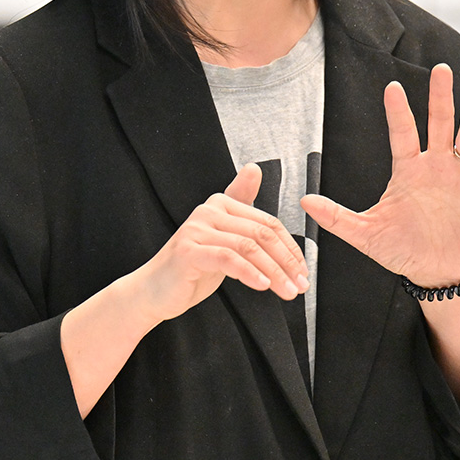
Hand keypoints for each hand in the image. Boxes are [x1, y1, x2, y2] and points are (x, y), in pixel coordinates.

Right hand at [130, 163, 308, 323]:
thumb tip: (254, 168)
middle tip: (301, 285)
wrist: (155, 291)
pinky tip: (262, 287)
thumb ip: (241, 209)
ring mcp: (196, 229)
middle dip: (286, 262)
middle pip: (261, 234)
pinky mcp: (189, 251)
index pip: (268, 223)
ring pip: (248, 247)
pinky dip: (249, 273)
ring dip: (274, 272)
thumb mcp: (223, 239)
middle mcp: (208, 210)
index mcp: (220, 204)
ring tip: (287, 292)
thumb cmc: (193, 267)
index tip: (304, 273)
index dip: (291, 249)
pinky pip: (228, 259)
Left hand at [300, 63, 459, 287]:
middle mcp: (436, 166)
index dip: (398, 112)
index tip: (392, 87)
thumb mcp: (366, 234)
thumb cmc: (402, 251)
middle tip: (440, 69)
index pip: (402, 134)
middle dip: (439, 98)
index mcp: (407, 171)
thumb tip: (303, 200)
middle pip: (438, 124)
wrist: (437, 274)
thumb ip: (336, 217)